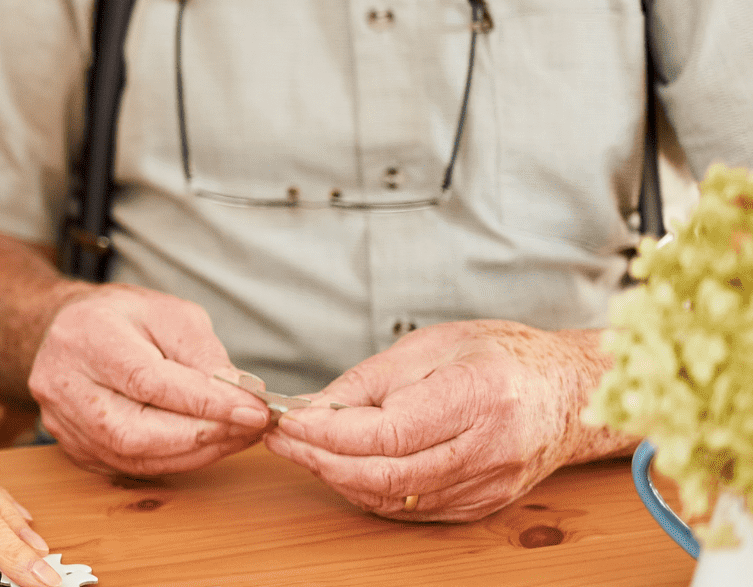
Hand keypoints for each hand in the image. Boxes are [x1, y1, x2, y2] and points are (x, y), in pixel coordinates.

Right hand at [28, 284, 269, 477]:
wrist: (71, 330)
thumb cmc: (123, 318)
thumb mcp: (170, 314)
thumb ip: (203, 354)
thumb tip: (238, 396)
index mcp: (86, 336)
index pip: (147, 381)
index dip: (204, 402)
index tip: (253, 410)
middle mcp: (63, 381)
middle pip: (134, 430)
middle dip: (202, 435)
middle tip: (250, 428)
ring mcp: (62, 418)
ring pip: (132, 456)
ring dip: (194, 453)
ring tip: (235, 437)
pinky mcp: (72, 445)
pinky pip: (127, 466)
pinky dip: (173, 460)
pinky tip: (203, 445)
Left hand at [264, 320, 619, 521]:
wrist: (570, 392)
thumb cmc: (500, 356)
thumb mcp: (430, 345)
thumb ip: (368, 380)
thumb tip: (310, 408)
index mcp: (479, 396)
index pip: (386, 432)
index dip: (326, 432)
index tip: (287, 419)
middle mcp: (490, 448)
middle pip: (386, 473)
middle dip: (321, 459)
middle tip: (283, 440)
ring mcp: (491, 484)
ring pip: (396, 497)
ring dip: (339, 478)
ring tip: (303, 451)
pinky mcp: (484, 504)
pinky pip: (413, 507)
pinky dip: (370, 491)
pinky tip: (344, 468)